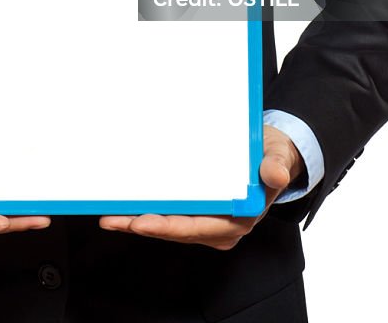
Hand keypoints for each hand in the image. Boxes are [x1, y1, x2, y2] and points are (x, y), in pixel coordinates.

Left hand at [98, 125, 303, 249]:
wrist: (273, 156)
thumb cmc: (273, 157)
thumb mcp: (277, 156)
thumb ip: (275, 166)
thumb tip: (273, 174)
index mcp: (238, 219)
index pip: (196, 227)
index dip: (167, 226)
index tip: (141, 222)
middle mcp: (221, 227)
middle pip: (175, 230)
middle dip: (141, 226)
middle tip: (111, 219)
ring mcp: (208, 222)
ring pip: (169, 225)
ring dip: (138, 221)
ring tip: (110, 216)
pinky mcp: (199, 213)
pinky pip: (170, 216)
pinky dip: (148, 213)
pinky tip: (127, 207)